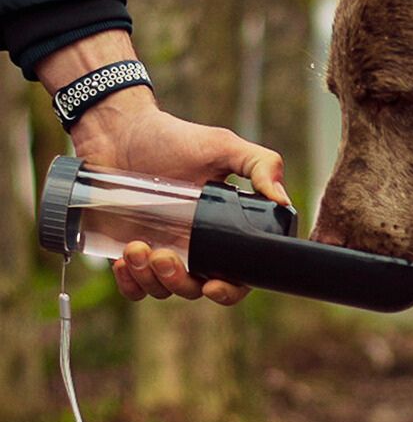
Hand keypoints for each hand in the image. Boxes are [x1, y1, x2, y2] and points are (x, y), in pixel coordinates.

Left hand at [38, 32, 289, 303]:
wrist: (120, 131)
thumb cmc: (173, 138)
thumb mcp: (222, 146)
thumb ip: (261, 165)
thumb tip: (282, 200)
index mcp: (224, 232)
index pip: (236, 277)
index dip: (229, 290)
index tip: (211, 285)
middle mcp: (196, 247)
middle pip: (196, 289)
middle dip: (179, 282)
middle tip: (164, 255)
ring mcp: (162, 252)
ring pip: (162, 290)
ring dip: (150, 278)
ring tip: (137, 247)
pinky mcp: (131, 253)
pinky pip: (133, 287)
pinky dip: (129, 283)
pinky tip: (125, 259)